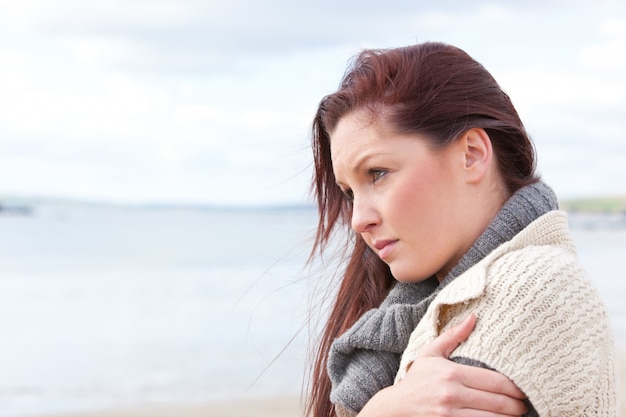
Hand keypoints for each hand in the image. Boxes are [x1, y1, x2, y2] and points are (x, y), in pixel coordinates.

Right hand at [358, 314, 527, 415]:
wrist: (395, 408)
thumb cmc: (417, 380)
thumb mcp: (430, 354)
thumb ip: (453, 336)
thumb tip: (474, 317)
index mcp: (452, 374)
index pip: (496, 382)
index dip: (516, 388)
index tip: (522, 390)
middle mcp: (452, 395)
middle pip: (499, 403)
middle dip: (517, 406)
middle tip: (523, 405)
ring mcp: (450, 415)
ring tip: (515, 414)